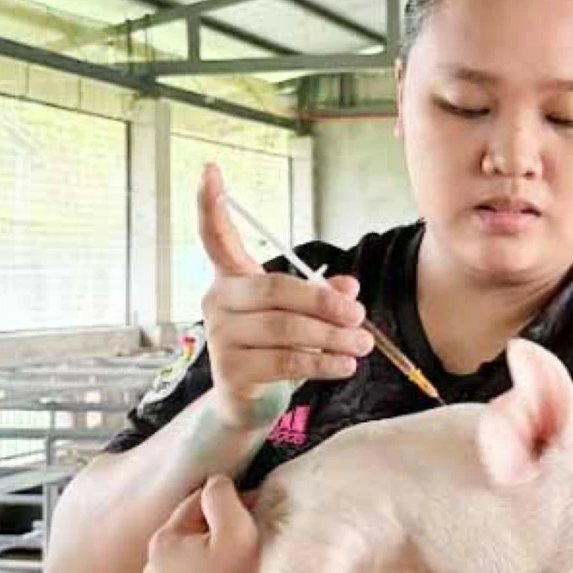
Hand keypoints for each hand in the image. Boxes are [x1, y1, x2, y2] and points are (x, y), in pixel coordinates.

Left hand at [143, 476, 258, 572]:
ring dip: (209, 563)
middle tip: (249, 547)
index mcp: (161, 544)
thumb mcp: (238, 526)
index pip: (197, 506)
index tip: (253, 518)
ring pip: (188, 567)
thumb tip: (214, 482)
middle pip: (190, 537)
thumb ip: (220, 493)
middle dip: (215, 535)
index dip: (228, 508)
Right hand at [197, 163, 373, 425]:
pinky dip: (323, 362)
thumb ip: (322, 297)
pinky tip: (345, 365)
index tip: (210, 170)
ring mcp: (221, 338)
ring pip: (286, 329)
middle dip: (324, 302)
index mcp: (232, 279)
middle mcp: (218, 302)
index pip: (216, 237)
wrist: (248, 402)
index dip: (211, 205)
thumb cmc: (274, 349)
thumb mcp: (300, 317)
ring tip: (362, 345)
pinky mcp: (233, 371)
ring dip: (332, 337)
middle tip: (359, 316)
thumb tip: (349, 287)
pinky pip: (287, 360)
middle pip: (275, 289)